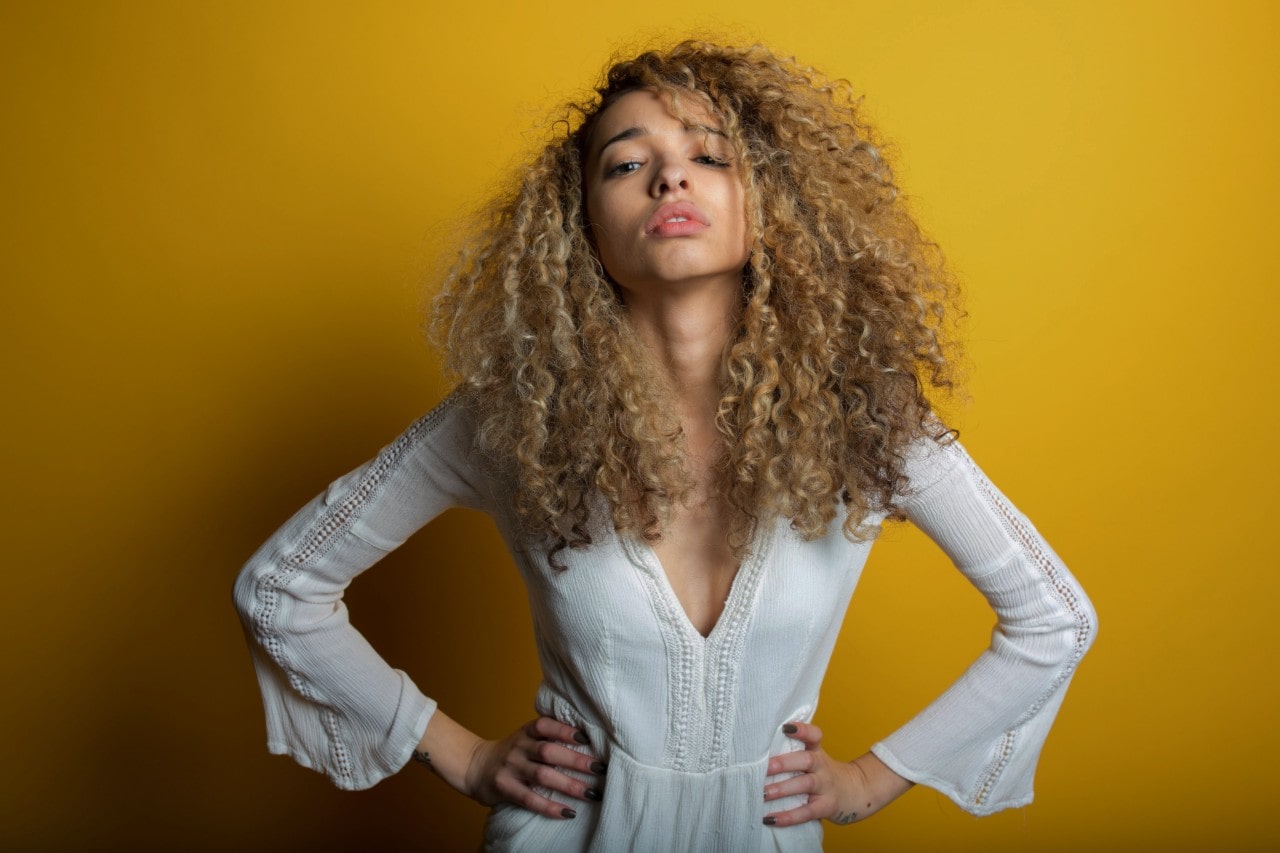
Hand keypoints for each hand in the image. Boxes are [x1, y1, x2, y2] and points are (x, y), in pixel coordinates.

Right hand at [463, 716, 606, 819]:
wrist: (475, 765)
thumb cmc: (512, 752)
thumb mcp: (525, 737)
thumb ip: (548, 737)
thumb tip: (588, 742)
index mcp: (526, 731)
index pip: (546, 726)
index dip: (565, 731)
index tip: (586, 738)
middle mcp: (519, 747)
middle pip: (549, 752)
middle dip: (576, 761)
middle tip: (599, 768)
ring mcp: (511, 768)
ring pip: (542, 776)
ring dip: (569, 785)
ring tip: (591, 793)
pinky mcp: (504, 788)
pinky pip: (529, 798)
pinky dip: (549, 806)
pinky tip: (567, 812)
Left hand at [762, 722, 911, 826]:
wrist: (856, 793)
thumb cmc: (824, 774)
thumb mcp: (815, 759)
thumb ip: (793, 753)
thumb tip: (758, 754)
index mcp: (817, 752)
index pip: (814, 736)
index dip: (802, 730)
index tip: (786, 727)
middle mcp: (822, 767)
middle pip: (807, 760)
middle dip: (784, 763)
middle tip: (763, 767)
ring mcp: (826, 787)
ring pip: (805, 785)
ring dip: (782, 789)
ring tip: (763, 793)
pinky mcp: (826, 806)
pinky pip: (807, 812)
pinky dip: (788, 816)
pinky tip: (770, 818)